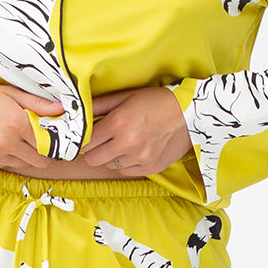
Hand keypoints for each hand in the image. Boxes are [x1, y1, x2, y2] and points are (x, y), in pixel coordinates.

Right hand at [0, 84, 67, 177]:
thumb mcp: (9, 93)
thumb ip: (37, 103)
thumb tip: (61, 108)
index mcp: (17, 123)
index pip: (49, 142)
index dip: (52, 139)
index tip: (51, 136)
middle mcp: (8, 143)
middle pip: (40, 160)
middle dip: (41, 152)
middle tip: (34, 140)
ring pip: (25, 165)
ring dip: (24, 155)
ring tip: (12, 139)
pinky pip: (7, 166)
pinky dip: (7, 158)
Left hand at [77, 85, 193, 176]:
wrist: (191, 113)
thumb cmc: (157, 100)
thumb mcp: (127, 96)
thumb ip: (100, 105)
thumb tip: (76, 110)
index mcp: (119, 123)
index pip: (86, 141)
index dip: (82, 140)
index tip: (84, 137)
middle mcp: (128, 144)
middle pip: (93, 159)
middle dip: (92, 151)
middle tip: (99, 141)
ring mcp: (140, 158)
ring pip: (109, 166)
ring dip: (109, 157)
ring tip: (120, 143)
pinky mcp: (150, 168)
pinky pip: (126, 172)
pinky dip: (124, 163)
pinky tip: (132, 151)